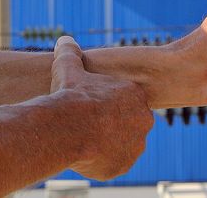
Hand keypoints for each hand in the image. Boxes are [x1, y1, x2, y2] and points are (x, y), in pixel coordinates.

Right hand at [50, 36, 153, 180]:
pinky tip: (84, 154)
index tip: (92, 104)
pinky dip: (102, 161)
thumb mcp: (68, 66)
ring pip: (122, 145)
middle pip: (129, 123)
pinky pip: (114, 163)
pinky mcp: (124, 166)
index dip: (108, 102)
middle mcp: (142, 120)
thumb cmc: (70, 95)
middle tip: (89, 123)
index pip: (127, 99)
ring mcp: (135, 146)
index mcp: (135, 95)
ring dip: (108, 143)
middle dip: (112, 124)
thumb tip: (64, 40)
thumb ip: (69, 52)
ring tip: (84, 139)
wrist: (66, 129)